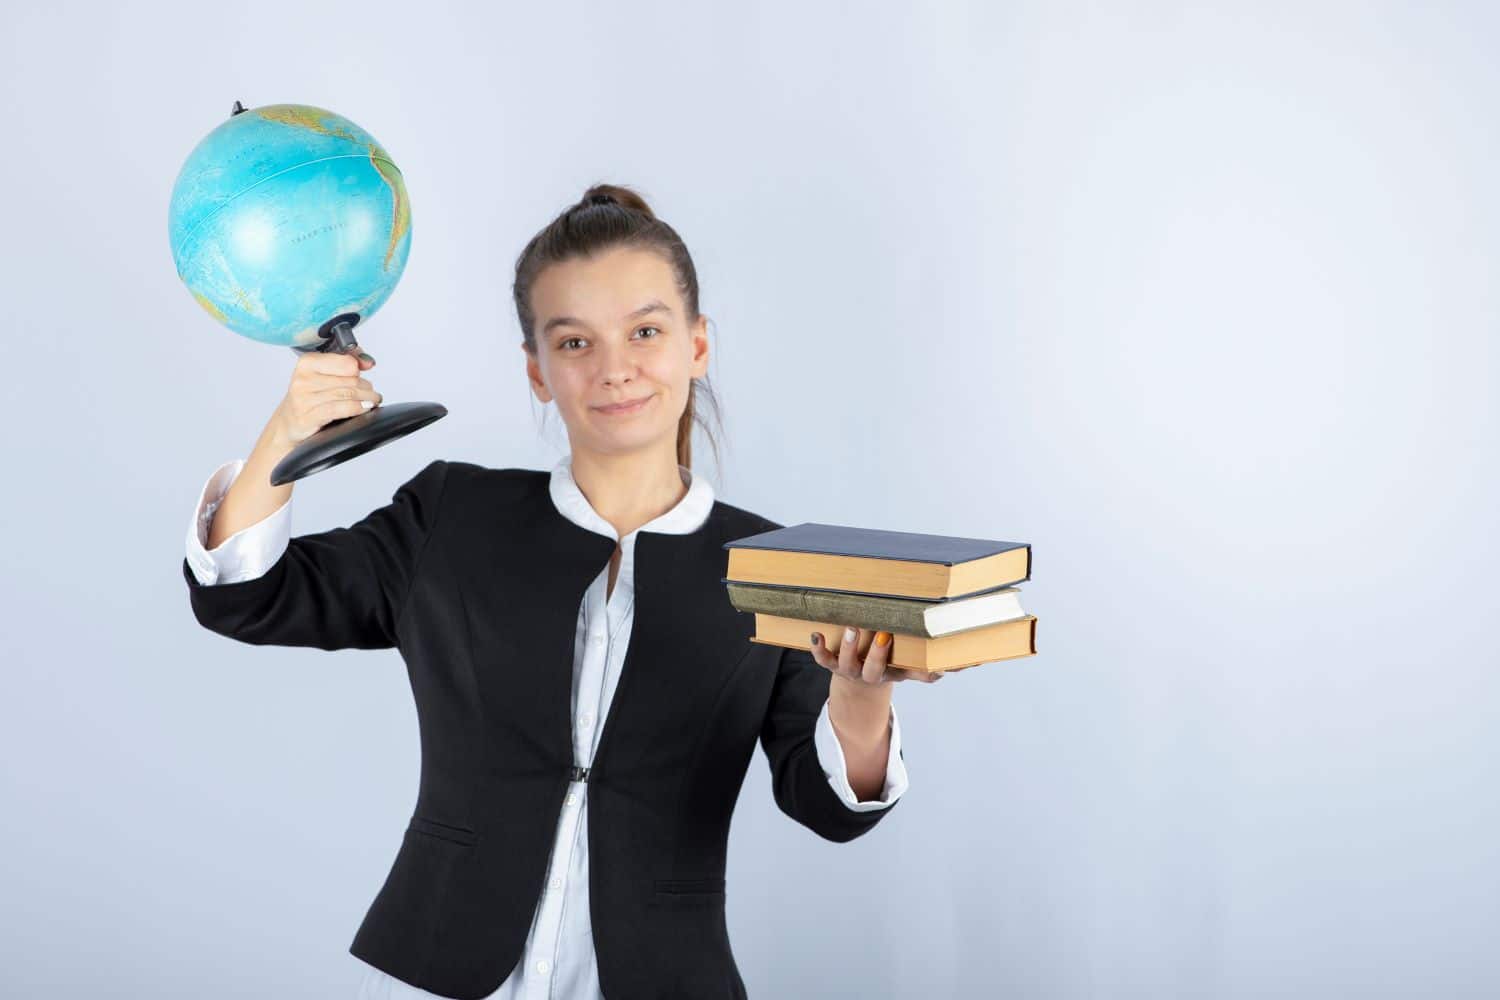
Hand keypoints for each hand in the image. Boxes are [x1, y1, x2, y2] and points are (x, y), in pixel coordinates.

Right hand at [268, 350, 381, 448]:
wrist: (290, 421)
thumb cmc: (311, 396)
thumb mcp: (324, 374)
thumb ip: (347, 362)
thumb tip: (368, 362)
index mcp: (308, 362)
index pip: (347, 362)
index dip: (358, 369)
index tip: (362, 374)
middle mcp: (304, 378)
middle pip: (350, 379)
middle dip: (365, 387)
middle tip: (370, 393)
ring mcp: (305, 398)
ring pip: (348, 394)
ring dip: (366, 399)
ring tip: (371, 400)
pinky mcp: (309, 416)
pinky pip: (341, 409)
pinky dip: (357, 408)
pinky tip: (363, 408)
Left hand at [808, 628, 944, 685]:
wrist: (859, 684)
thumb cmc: (888, 666)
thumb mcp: (907, 669)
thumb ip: (927, 668)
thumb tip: (955, 665)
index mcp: (886, 674)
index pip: (890, 669)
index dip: (888, 657)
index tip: (889, 638)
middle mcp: (865, 674)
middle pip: (870, 670)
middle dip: (875, 654)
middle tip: (879, 633)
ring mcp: (847, 669)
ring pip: (845, 662)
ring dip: (847, 647)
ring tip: (852, 627)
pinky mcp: (830, 663)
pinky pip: (821, 659)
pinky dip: (817, 647)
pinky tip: (816, 634)